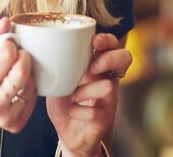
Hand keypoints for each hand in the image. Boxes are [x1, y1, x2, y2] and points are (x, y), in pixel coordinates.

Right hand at [0, 18, 36, 132]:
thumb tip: (6, 21)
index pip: (7, 57)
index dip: (10, 45)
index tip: (8, 45)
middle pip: (22, 73)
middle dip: (24, 57)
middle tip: (18, 54)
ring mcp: (6, 116)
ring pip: (31, 85)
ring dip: (28, 73)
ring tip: (16, 71)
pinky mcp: (17, 124)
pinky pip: (34, 99)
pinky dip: (30, 88)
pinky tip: (19, 86)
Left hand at [47, 33, 131, 155]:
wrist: (67, 133)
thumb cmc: (64, 102)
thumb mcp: (58, 80)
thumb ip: (59, 66)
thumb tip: (47, 51)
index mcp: (97, 65)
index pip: (112, 44)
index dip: (107, 40)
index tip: (94, 41)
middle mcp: (107, 78)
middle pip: (125, 57)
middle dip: (108, 58)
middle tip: (91, 68)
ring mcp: (109, 97)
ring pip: (109, 86)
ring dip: (85, 91)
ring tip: (72, 97)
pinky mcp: (106, 117)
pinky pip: (95, 111)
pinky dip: (78, 111)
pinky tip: (72, 112)